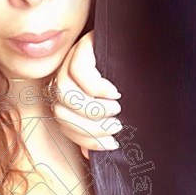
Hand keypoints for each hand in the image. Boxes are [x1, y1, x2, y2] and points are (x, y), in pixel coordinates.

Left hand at [46, 30, 122, 158]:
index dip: (85, 138)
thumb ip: (94, 126)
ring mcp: (68, 61)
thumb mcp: (109, 107)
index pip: (63, 124)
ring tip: (115, 108)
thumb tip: (88, 153)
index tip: (111, 143)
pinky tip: (113, 91)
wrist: (134, 41)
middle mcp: (61, 78)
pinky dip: (96, 87)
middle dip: (91, 126)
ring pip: (65, 94)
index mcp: (65, 96)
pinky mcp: (79, 47)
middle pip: (61, 111)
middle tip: (116, 125)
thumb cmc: (125, 78)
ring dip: (93, 108)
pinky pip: (78, 71)